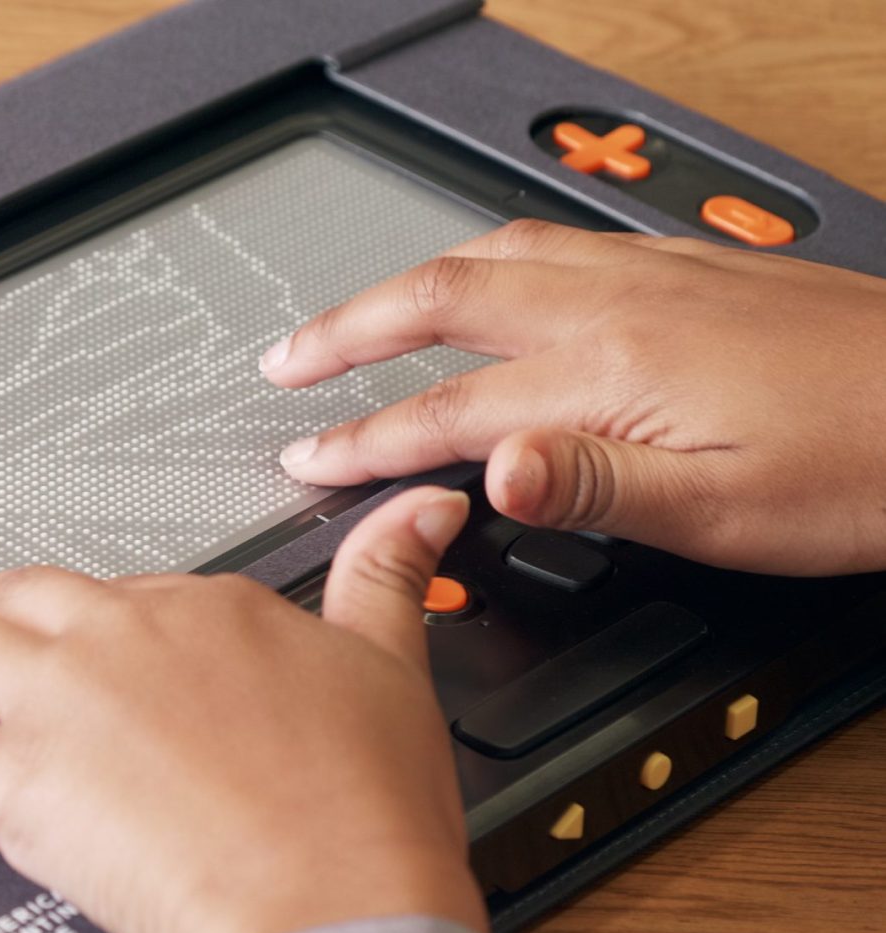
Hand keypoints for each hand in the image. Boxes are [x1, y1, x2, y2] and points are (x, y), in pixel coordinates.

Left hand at [0, 487, 484, 932]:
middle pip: (15, 607)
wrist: (329, 902)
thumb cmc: (362, 806)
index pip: (123, 594)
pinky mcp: (12, 783)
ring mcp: (57, 705)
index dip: (87, 613)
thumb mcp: (389, 664)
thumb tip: (417, 510)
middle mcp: (115, 639)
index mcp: (200, 609)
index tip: (72, 618)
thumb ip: (386, 576)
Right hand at [263, 220, 885, 575]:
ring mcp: (653, 274)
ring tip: (354, 314)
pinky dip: (483, 257)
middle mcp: (620, 303)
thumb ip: (589, 485)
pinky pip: (551, 239)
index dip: (363, 439)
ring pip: (493, 254)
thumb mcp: (722, 512)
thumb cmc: (863, 466)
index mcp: (611, 371)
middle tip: (285, 358)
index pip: (448, 409)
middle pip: (443, 299)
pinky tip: (487, 273)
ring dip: (405, 284)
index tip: (305, 458)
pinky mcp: (689, 267)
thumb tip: (484, 473)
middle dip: (346, 329)